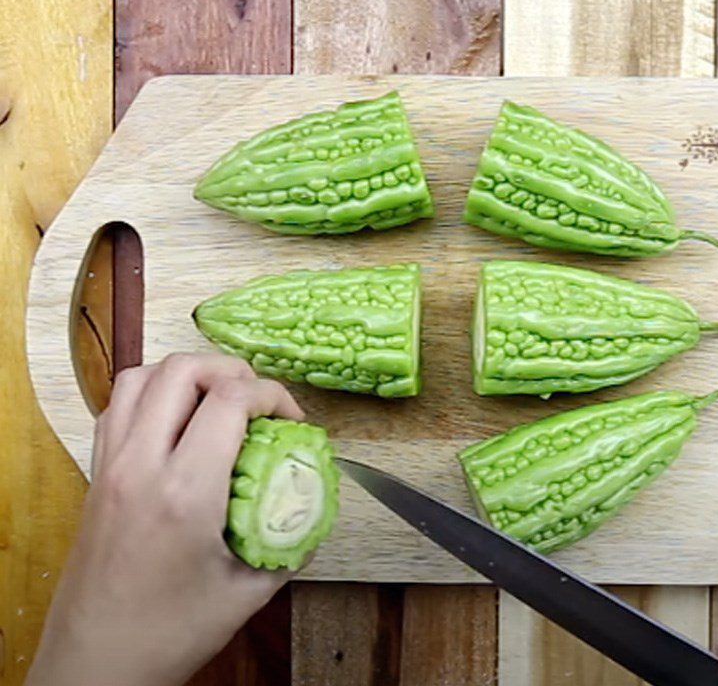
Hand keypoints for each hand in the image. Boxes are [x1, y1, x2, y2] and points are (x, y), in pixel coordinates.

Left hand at [26, 353, 303, 685]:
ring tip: (217, 399)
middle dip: (232, 371)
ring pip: (142, 376)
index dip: (272, 394)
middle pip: (182, 371)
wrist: (93, 667)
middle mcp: (140, 465)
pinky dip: (152, 392)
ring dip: (187, 375)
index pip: (230, 400)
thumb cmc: (169, 634)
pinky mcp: (94, 473)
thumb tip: (314, 507)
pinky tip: (176, 420)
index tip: (291, 419)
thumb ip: (289, 543)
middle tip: (258, 400)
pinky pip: (119, 405)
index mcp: (185, 492)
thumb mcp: (247, 592)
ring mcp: (109, 465)